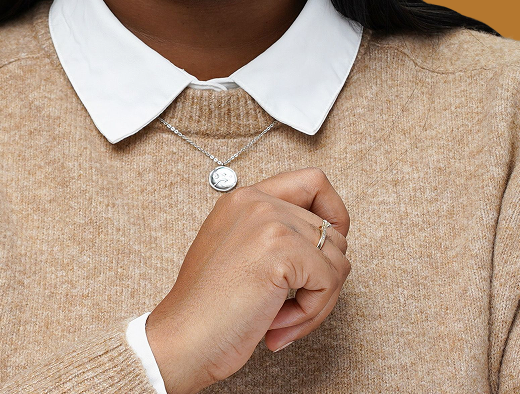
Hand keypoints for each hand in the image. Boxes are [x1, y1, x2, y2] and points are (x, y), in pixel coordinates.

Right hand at [146, 168, 350, 393]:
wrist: (182, 338)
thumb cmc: (207, 308)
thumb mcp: (238, 250)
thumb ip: (275, 234)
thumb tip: (329, 241)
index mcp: (245, 197)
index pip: (313, 182)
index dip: (332, 214)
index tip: (324, 252)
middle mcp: (258, 200)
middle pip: (332, 232)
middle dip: (323, 279)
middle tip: (292, 308)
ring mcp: (270, 221)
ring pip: (337, 259)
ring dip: (318, 301)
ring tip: (281, 320)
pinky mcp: (281, 249)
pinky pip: (330, 281)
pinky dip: (311, 313)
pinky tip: (276, 325)